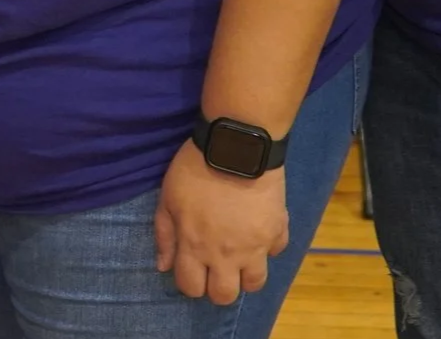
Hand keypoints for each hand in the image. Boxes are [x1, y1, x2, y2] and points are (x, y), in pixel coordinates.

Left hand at [154, 141, 287, 304]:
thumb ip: (164, 233)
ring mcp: (255, 246)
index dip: (191, 282)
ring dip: (247, 273)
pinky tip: (260, 231)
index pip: (191, 288)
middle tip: (218, 267)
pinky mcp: (277, 231)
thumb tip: (163, 267)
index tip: (193, 268)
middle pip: (225, 296)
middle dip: (219, 286)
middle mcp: (225, 256)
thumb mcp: (168, 196)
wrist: (236, 145)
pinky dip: (269, 245)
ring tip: (241, 256)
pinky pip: (277, 251)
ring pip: (255, 283)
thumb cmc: (194, 167)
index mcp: (195, 247)